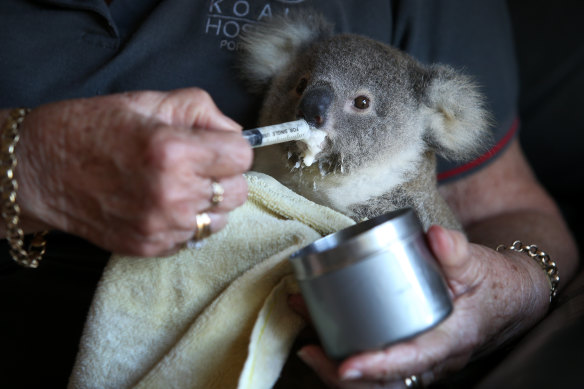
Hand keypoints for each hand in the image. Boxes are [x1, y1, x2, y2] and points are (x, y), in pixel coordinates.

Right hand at [13, 88, 251, 255]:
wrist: (43, 169)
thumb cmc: (93, 129)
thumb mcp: (149, 102)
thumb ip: (202, 111)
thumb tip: (236, 133)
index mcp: (173, 151)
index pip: (242, 157)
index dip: (232, 146)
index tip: (217, 145)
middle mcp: (172, 194)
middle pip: (238, 192)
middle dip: (226, 175)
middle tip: (200, 165)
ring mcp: (162, 226)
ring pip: (220, 219)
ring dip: (209, 202)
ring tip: (180, 186)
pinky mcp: (151, 247)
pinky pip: (194, 237)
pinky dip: (187, 221)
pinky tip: (164, 204)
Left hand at [292, 225, 550, 387]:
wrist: (505, 300)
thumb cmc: (490, 283)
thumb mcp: (477, 265)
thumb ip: (457, 251)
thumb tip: (437, 235)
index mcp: (449, 340)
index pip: (411, 361)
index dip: (377, 366)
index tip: (345, 365)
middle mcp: (434, 360)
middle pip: (386, 382)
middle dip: (344, 376)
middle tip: (310, 351)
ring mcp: (422, 362)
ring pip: (379, 381)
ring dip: (340, 368)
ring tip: (307, 345)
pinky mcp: (412, 355)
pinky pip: (381, 369)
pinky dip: (350, 360)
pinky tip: (324, 340)